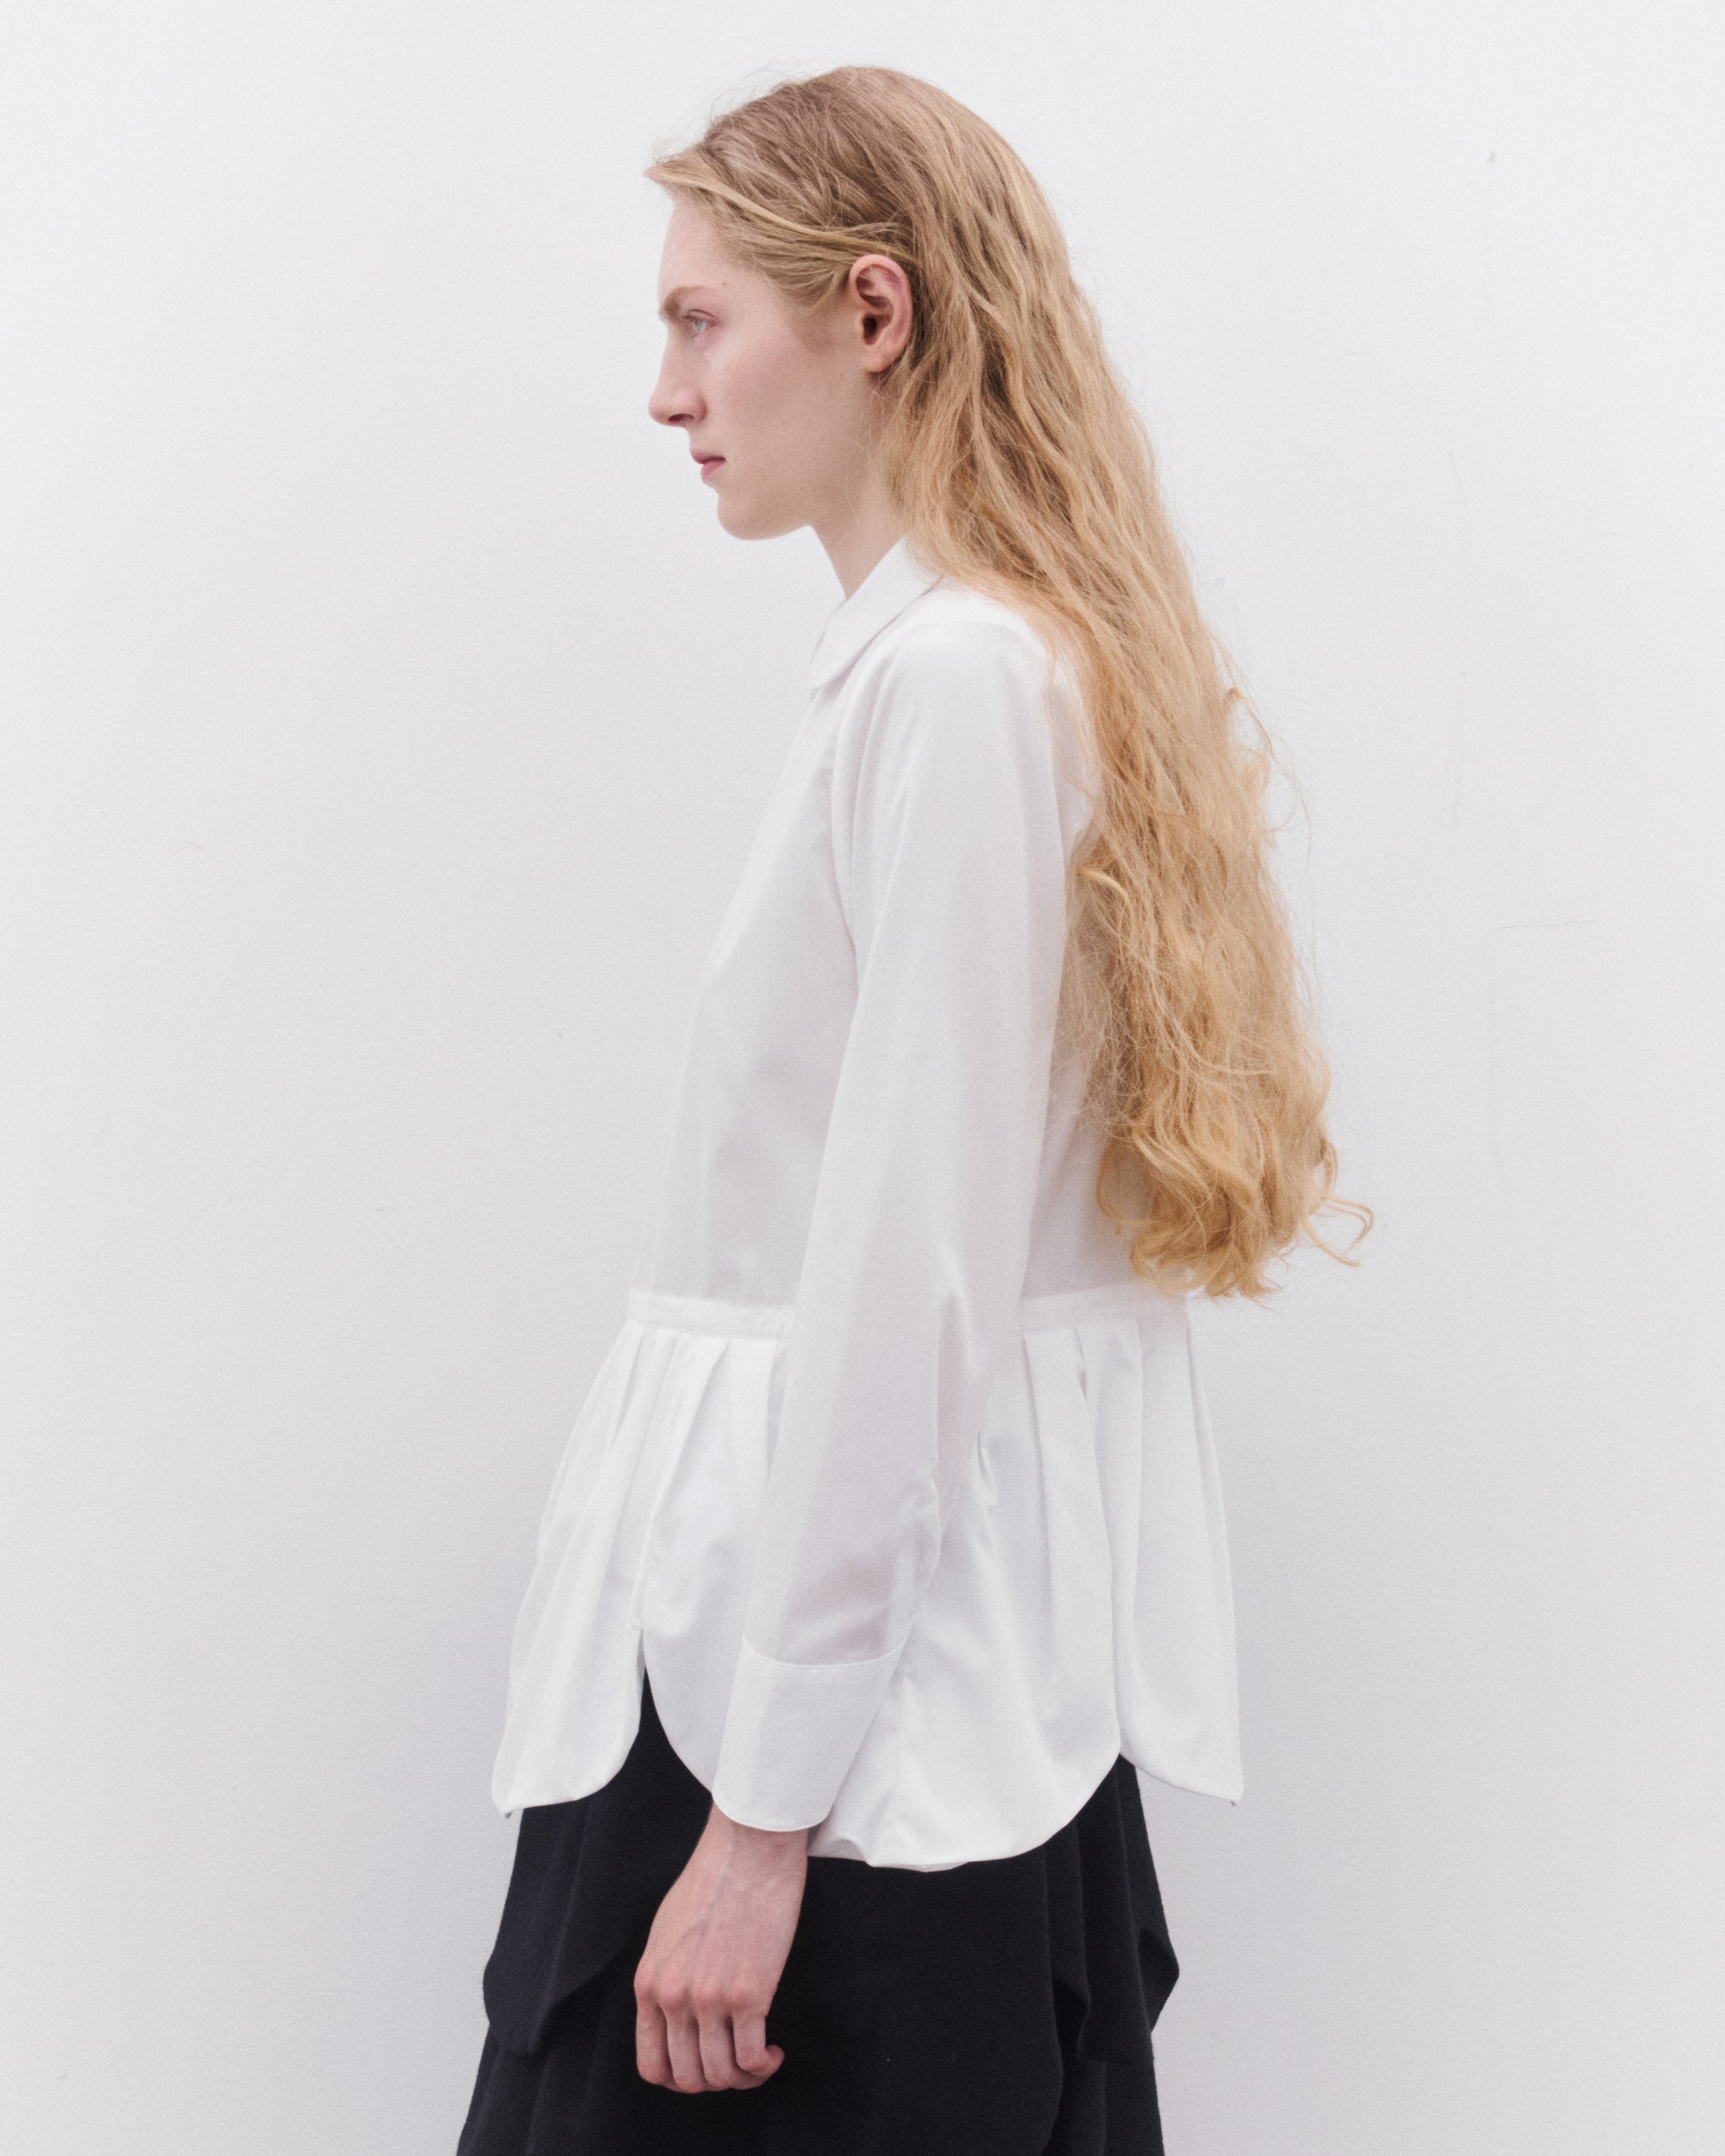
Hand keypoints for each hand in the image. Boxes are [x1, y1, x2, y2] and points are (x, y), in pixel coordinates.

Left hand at [633, 1801, 808, 2092]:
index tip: (705, 2068)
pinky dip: (763, 2066)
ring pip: (721, 2075)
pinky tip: (774, 2050)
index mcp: (649, 1984)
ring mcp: (709, 1998)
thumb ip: (665, 1977)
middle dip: (716, 2082)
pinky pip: (750, 2058)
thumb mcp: (667, 1931)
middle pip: (688, 2078)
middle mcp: (674, 1997)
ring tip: (760, 2060)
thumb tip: (674, 2015)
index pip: (652, 2066)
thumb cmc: (713, 1880)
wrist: (748, 1848)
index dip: (680, 2080)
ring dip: (744, 2079)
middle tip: (738, 2063)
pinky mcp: (749, 1994)